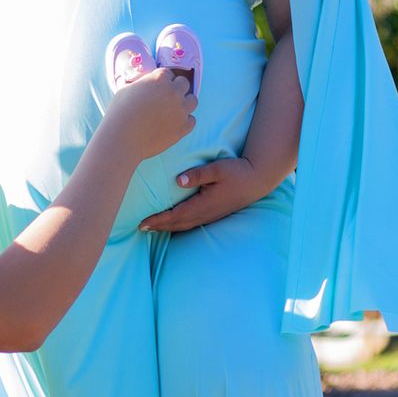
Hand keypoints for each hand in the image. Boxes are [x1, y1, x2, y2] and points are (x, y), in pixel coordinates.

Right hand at [104, 67, 196, 162]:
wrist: (122, 139)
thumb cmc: (119, 113)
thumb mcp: (126, 89)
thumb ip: (141, 84)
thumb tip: (144, 83)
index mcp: (159, 78)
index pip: (168, 73)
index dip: (162, 81)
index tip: (157, 89)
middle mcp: (174, 92)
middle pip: (184, 84)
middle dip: (176, 89)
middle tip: (166, 98)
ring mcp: (181, 110)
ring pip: (193, 101)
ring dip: (185, 103)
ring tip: (173, 110)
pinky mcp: (183, 127)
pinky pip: (192, 120)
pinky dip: (185, 121)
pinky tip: (173, 124)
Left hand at [139, 155, 266, 232]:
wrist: (257, 180)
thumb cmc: (237, 172)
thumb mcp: (217, 168)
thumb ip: (197, 174)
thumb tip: (177, 181)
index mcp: (203, 204)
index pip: (175, 216)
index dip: (158, 220)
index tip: (142, 222)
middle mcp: (205, 214)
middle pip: (177, 225)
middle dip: (158, 227)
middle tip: (140, 227)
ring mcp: (210, 216)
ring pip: (184, 226)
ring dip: (167, 228)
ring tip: (152, 228)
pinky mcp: (214, 214)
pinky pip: (192, 224)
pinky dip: (178, 226)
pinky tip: (173, 224)